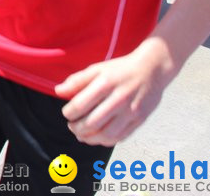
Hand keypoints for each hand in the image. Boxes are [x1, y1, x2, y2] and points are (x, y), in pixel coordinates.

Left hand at [55, 37, 176, 145]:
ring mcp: (131, 111)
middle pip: (93, 123)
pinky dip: (106, 141)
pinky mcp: (140, 120)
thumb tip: (58, 91)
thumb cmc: (120, 70)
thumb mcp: (97, 69)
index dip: (69, 113)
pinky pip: (121, 137)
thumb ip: (77, 80)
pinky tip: (98, 137)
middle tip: (71, 126)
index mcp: (106, 83)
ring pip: (107, 134)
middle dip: (77, 128)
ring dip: (90, 138)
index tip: (67, 113)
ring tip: (82, 135)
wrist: (152, 70)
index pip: (80, 104)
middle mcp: (119, 98)